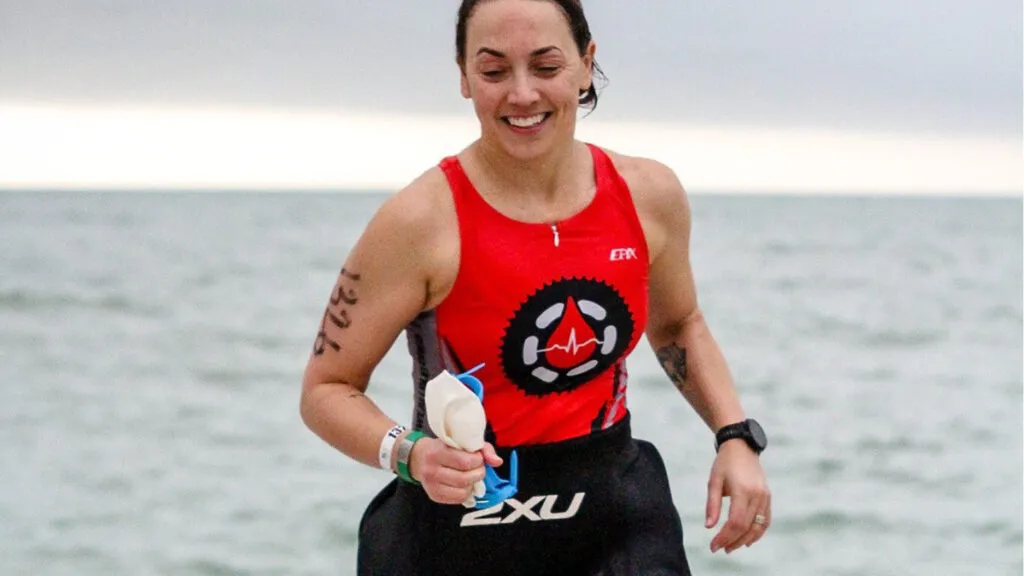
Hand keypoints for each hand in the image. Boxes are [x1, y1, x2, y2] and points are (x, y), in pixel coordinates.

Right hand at [408, 437, 503, 504]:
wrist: (417, 457)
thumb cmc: (442, 447)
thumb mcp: (459, 441)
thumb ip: (482, 448)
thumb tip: (497, 462)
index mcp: (437, 452)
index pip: (465, 462)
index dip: (478, 460)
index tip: (479, 457)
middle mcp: (432, 470)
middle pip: (464, 478)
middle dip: (478, 473)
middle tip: (478, 468)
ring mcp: (432, 485)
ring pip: (463, 491)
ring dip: (474, 484)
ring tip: (472, 476)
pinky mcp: (434, 496)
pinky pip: (458, 499)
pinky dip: (467, 493)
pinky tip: (465, 484)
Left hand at [705, 439, 770, 553]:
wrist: (742, 447)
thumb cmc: (724, 463)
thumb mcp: (713, 482)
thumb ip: (712, 505)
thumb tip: (708, 527)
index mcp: (743, 490)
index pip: (735, 522)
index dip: (724, 537)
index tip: (714, 546)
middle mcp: (757, 495)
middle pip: (746, 527)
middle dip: (733, 541)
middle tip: (720, 549)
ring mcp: (765, 496)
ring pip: (758, 527)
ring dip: (745, 540)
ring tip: (731, 547)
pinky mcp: (768, 497)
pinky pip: (766, 520)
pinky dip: (758, 532)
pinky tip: (747, 540)